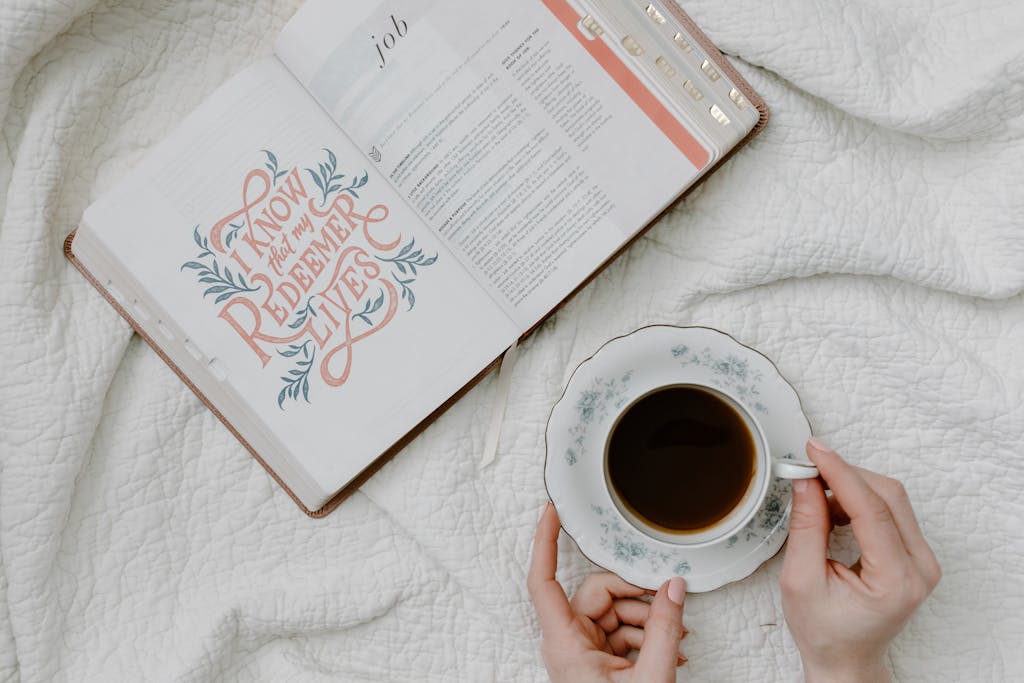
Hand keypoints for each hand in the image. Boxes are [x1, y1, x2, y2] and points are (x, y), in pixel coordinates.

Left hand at [528, 502, 687, 681]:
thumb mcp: (651, 678)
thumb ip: (664, 629)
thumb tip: (674, 586)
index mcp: (565, 644)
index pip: (543, 581)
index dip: (543, 542)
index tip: (550, 510)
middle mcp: (567, 644)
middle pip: (596, 594)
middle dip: (636, 598)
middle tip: (669, 610)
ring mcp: (582, 653)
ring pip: (613, 612)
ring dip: (648, 621)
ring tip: (677, 641)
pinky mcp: (597, 662)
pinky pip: (619, 633)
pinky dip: (646, 637)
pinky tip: (671, 651)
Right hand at [781, 438, 940, 682]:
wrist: (845, 659)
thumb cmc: (824, 632)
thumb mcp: (800, 581)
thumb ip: (806, 528)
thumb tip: (806, 481)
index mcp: (897, 580)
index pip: (873, 510)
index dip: (840, 473)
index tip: (814, 450)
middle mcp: (920, 567)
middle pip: (888, 496)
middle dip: (844, 476)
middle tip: (806, 469)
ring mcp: (922, 559)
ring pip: (890, 497)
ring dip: (849, 487)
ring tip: (814, 498)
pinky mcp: (914, 552)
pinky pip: (889, 509)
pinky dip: (857, 499)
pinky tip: (832, 509)